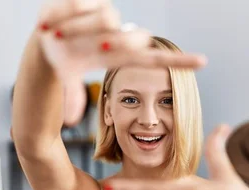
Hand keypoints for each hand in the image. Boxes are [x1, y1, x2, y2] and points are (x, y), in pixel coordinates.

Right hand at [37, 0, 206, 119]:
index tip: (204, 62)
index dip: (179, 61)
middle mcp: (118, 34)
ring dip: (83, 28)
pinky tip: (52, 22)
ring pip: (108, 18)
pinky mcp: (90, 0)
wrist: (44, 35)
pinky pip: (83, 3)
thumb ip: (71, 94)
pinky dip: (67, 13)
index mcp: (119, 55)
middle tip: (98, 45)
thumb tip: (71, 119)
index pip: (155, 59)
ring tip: (58, 34)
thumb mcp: (65, 78)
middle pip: (134, 37)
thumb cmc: (61, 60)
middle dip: (118, 42)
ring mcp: (106, 15)